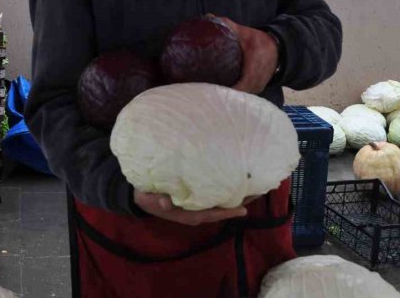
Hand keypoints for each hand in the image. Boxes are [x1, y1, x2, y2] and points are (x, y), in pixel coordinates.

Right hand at [134, 191, 248, 225]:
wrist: (140, 197)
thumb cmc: (148, 197)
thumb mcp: (151, 199)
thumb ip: (159, 200)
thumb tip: (166, 203)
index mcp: (188, 214)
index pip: (212, 214)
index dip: (227, 212)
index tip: (244, 209)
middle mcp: (196, 213)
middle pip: (222, 210)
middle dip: (239, 202)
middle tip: (258, 192)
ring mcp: (197, 208)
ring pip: (220, 204)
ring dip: (236, 197)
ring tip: (253, 188)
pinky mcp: (195, 201)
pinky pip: (214, 199)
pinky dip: (226, 192)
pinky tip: (235, 184)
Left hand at [211, 16, 278, 94]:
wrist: (280, 50)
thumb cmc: (262, 43)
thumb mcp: (246, 34)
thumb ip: (228, 26)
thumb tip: (210, 17)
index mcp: (253, 71)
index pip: (239, 88)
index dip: (224, 90)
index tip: (209, 87)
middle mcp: (256, 84)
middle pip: (236, 97)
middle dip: (221, 94)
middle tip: (205, 90)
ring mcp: (257, 89)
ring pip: (240, 98)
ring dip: (228, 97)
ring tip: (210, 93)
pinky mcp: (256, 90)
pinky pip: (244, 96)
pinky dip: (234, 95)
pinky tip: (222, 92)